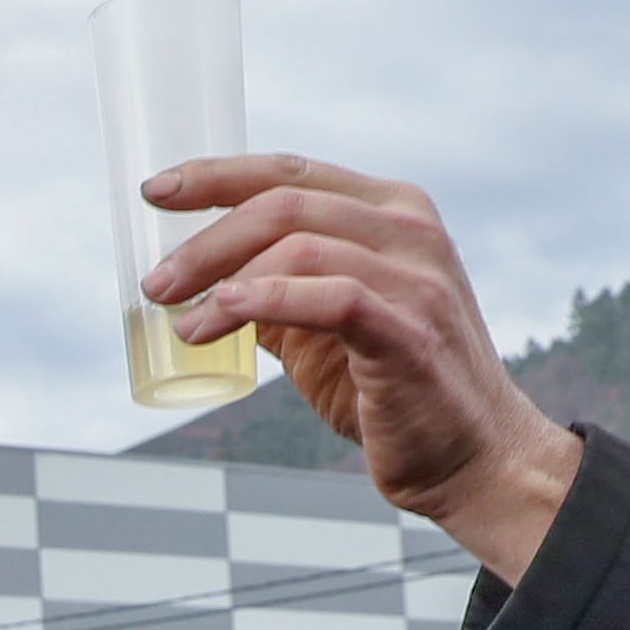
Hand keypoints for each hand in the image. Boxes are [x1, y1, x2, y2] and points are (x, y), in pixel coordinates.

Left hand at [142, 155, 584, 580]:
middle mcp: (409, 229)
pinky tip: (221, 317)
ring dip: (221, 280)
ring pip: (298, 243)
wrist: (474, 457)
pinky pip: (327, 296)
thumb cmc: (399, 392)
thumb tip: (204, 287)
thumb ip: (280, 296)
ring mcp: (416, 275)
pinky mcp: (408, 329)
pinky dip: (265, 302)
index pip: (290, 172)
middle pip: (284, 202)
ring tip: (182, 323)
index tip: (154, 193)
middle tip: (155, 284)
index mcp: (391, 212)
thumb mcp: (328, 330)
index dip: (216, 175)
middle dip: (205, 239)